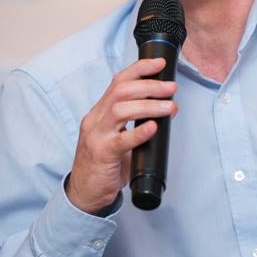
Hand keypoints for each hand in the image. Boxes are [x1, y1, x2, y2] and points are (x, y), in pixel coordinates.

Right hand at [67, 58, 177, 213]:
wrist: (84, 193)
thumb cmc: (104, 163)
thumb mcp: (117, 136)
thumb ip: (135, 122)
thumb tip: (166, 107)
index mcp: (100, 112)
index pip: (118, 81)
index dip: (139, 69)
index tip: (160, 64)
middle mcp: (96, 119)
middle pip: (121, 92)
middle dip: (149, 85)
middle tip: (171, 88)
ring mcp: (96, 136)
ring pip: (120, 110)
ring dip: (149, 105)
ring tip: (170, 107)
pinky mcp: (102, 155)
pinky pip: (121, 141)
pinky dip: (139, 132)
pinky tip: (153, 128)